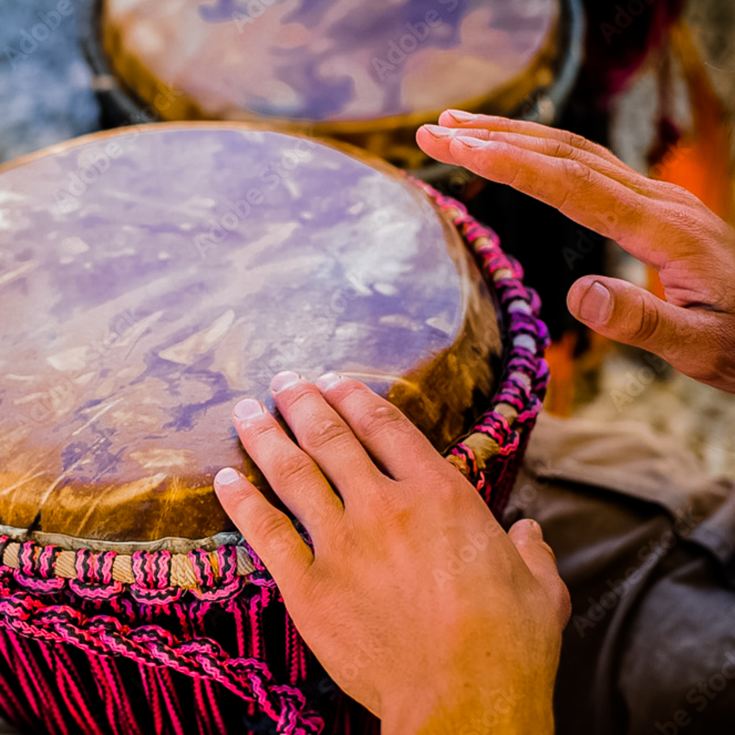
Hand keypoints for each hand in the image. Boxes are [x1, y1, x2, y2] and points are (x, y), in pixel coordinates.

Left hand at [214, 372, 569, 734]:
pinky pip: (266, 533)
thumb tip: (531, 533)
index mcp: (439, 494)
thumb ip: (531, 550)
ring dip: (265, 436)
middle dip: (302, 402)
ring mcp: (343, 543)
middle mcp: (385, 505)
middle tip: (284, 381)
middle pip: (331, 437)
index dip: (356, 397)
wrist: (463, 702)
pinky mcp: (310, 586)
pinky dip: (243, 502)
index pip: (386, 426)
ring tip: (245, 410)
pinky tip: (225, 480)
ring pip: (293, 473)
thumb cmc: (507, 643)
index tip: (334, 380)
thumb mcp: (538, 587)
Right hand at [417, 112, 734, 392]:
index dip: (510, 163)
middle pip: (565, 153)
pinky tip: (519, 157)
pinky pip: (589, 168)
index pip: (572, 184)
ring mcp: (656, 199)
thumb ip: (643, 322)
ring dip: (515, 136)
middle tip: (435, 129)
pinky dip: (543, 155)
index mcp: (664, 229)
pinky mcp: (652, 208)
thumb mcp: (701, 347)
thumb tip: (577, 294)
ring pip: (576, 152)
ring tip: (461, 129)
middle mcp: (657, 200)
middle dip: (495, 136)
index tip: (456, 145)